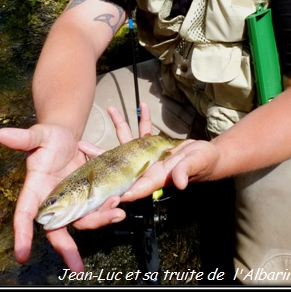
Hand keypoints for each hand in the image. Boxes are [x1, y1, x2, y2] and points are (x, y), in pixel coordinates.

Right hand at [0, 123, 124, 271]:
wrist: (67, 137)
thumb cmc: (49, 138)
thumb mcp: (40, 135)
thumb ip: (24, 138)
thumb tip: (1, 133)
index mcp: (35, 189)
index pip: (24, 214)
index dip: (22, 234)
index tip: (22, 255)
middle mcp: (52, 202)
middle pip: (56, 230)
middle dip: (66, 250)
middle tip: (76, 268)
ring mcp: (70, 202)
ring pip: (81, 221)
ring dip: (98, 222)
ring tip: (116, 214)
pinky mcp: (86, 198)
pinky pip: (95, 211)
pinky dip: (106, 211)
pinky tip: (119, 205)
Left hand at [81, 103, 219, 202]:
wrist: (208, 156)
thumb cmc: (203, 164)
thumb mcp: (195, 166)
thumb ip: (186, 172)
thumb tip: (179, 181)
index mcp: (154, 177)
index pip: (130, 185)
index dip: (113, 186)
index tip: (95, 185)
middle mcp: (147, 167)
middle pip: (118, 164)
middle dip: (101, 156)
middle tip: (82, 146)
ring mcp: (148, 155)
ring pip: (128, 142)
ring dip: (120, 125)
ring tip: (111, 108)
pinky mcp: (154, 144)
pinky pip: (144, 130)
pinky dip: (142, 118)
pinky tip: (140, 105)